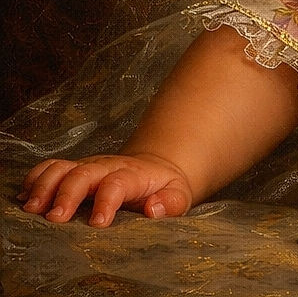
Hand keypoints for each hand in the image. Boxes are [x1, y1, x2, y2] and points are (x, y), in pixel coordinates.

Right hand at [18, 153, 193, 226]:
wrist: (155, 168)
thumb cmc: (164, 188)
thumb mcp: (179, 195)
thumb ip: (171, 202)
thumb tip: (153, 208)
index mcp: (133, 175)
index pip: (118, 182)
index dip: (107, 200)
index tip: (98, 223)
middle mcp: (106, 168)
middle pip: (83, 173)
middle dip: (67, 193)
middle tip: (55, 218)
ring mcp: (88, 167)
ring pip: (61, 167)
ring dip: (44, 185)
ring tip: (33, 208)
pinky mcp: (74, 171)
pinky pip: (49, 168)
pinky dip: (34, 179)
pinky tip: (25, 198)